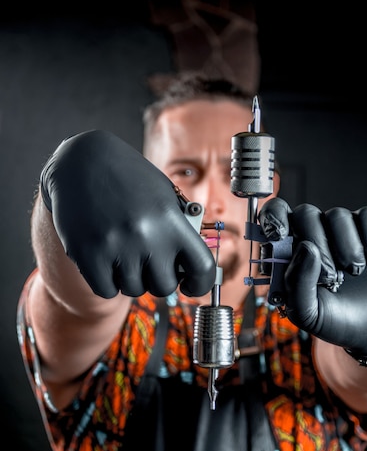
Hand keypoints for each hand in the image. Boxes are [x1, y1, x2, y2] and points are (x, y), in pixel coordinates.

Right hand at [41, 130, 215, 297]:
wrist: (82, 160)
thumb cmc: (128, 178)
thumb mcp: (163, 196)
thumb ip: (178, 231)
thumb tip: (189, 267)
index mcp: (172, 219)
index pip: (201, 268)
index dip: (199, 284)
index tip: (191, 285)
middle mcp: (146, 235)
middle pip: (164, 287)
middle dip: (157, 279)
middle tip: (148, 264)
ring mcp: (116, 246)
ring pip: (133, 289)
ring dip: (130, 279)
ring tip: (122, 255)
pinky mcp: (87, 254)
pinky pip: (106, 290)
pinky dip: (107, 282)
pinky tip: (105, 261)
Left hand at [259, 197, 366, 356]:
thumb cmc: (338, 321)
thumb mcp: (308, 312)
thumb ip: (296, 283)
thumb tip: (306, 247)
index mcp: (291, 251)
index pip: (274, 216)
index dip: (273, 217)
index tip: (277, 235)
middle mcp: (315, 234)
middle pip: (305, 214)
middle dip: (316, 243)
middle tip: (330, 276)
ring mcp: (344, 230)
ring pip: (337, 215)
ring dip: (347, 246)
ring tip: (354, 272)